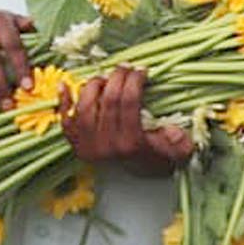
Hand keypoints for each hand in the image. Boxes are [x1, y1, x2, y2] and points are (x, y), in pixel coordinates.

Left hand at [60, 66, 191, 177]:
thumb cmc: (156, 158)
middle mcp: (106, 145)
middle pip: (107, 101)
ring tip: (105, 77)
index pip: (128, 103)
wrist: (136, 179)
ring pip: (85, 107)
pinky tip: (65, 85)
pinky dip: (63, 102)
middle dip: (117, 77)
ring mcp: (87, 145)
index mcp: (131, 144)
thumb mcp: (177, 152)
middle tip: (125, 66)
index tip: (141, 69)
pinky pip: (65, 120)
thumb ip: (180, 142)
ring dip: (93, 86)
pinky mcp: (75, 144)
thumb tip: (172, 129)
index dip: (134, 81)